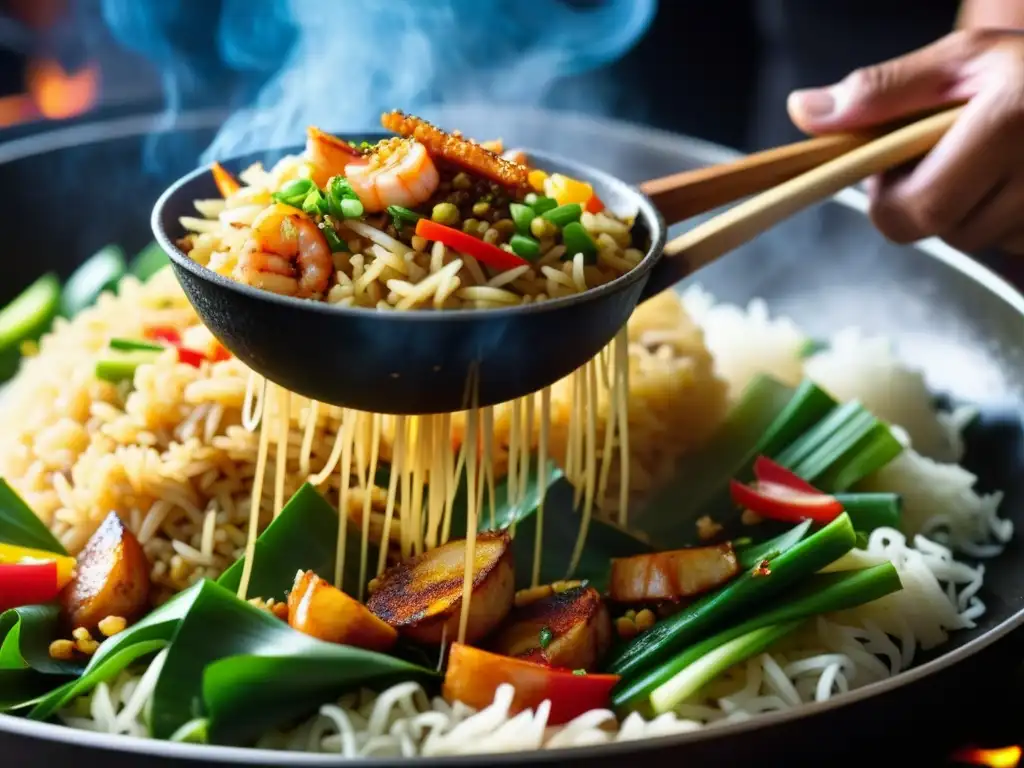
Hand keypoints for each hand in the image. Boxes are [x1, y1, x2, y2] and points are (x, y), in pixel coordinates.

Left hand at [787, 29, 1023, 254]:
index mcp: (1009, 124)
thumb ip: (882, 90)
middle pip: (942, 231)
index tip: (895, 165)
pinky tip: (1016, 179)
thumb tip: (803, 112)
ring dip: (966, 210)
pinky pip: (1011, 244)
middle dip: (925, 202)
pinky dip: (1001, 218)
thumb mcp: (959, 60)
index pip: (918, 209)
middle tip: (943, 158)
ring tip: (992, 160)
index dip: (891, 197)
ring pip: (976, 240)